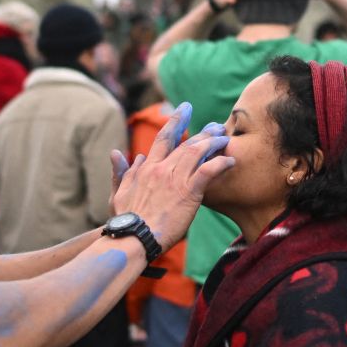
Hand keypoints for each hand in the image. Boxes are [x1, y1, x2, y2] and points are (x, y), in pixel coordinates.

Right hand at [110, 103, 233, 242]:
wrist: (133, 237)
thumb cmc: (125, 220)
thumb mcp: (117, 193)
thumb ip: (120, 172)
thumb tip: (116, 153)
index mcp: (146, 168)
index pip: (163, 138)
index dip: (175, 122)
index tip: (185, 110)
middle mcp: (162, 168)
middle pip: (186, 143)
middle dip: (203, 132)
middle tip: (216, 126)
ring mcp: (176, 179)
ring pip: (197, 152)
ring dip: (213, 143)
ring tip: (225, 138)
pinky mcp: (189, 192)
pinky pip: (208, 171)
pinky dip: (220, 163)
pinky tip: (230, 161)